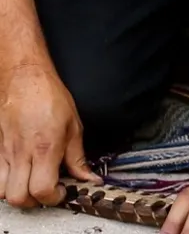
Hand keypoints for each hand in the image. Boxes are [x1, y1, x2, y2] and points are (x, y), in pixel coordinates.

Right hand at [0, 64, 100, 208]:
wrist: (24, 79)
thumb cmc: (49, 97)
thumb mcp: (74, 127)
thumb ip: (78, 157)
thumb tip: (89, 177)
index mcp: (45, 148)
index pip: (42, 189)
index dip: (54, 197)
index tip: (64, 191)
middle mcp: (21, 154)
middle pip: (18, 197)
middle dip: (35, 202)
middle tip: (48, 191)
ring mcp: (5, 153)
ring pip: (2, 191)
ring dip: (18, 194)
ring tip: (33, 184)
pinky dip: (6, 183)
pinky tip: (21, 174)